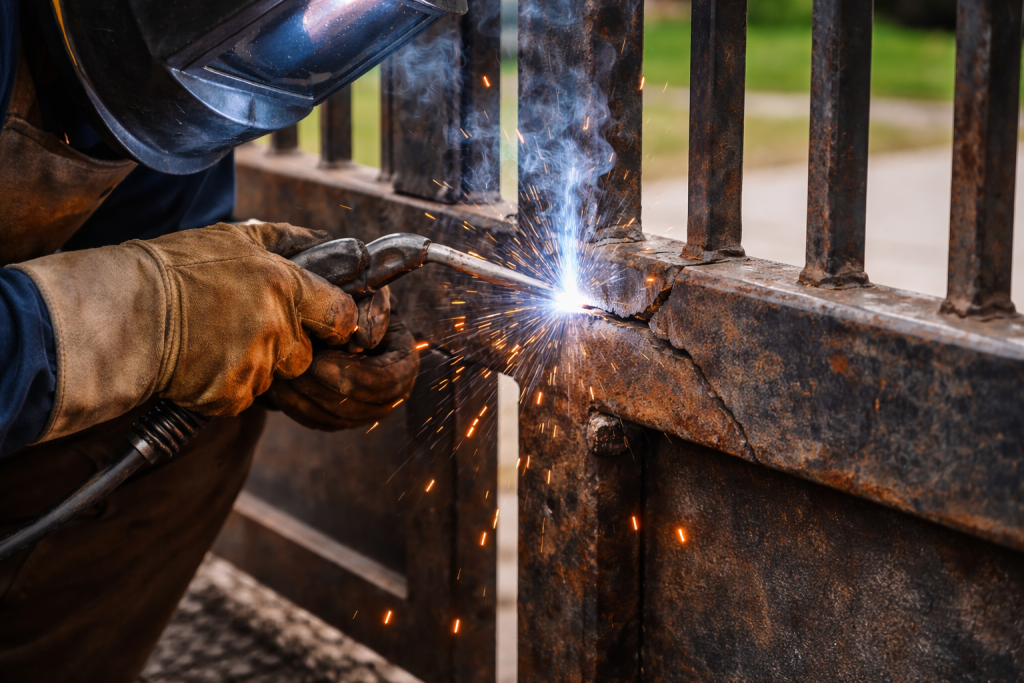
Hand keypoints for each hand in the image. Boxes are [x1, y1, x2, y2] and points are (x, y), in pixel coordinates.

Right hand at [10, 222, 358, 440]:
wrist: (123, 312)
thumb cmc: (174, 270)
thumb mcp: (233, 239)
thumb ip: (285, 241)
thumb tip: (324, 241)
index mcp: (283, 285)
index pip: (342, 317)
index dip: (335, 324)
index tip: (323, 325)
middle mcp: (275, 326)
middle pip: (306, 354)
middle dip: (286, 348)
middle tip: (245, 330)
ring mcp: (254, 364)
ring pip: (273, 377)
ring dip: (253, 366)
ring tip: (213, 342)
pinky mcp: (230, 395)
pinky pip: (243, 396)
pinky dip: (226, 386)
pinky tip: (200, 363)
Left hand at [266, 301, 419, 430]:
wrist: (316, 303)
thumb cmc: (343, 289)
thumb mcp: (361, 289)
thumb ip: (370, 308)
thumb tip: (367, 343)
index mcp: (403, 357)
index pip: (389, 381)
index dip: (355, 378)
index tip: (318, 363)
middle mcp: (390, 387)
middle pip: (364, 408)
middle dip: (325, 392)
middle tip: (293, 373)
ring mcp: (365, 404)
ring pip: (339, 419)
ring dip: (307, 401)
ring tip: (280, 376)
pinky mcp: (338, 412)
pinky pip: (319, 421)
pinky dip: (296, 407)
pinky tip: (275, 387)